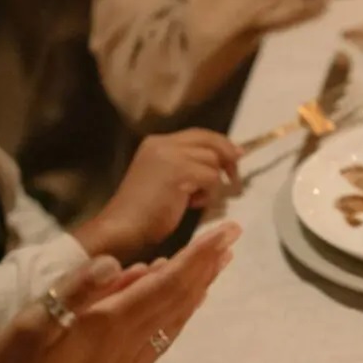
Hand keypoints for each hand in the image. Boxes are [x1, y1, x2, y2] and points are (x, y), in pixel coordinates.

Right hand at [0, 224, 238, 362]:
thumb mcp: (29, 326)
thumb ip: (74, 292)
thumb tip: (115, 262)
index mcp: (109, 323)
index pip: (166, 282)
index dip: (199, 255)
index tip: (227, 231)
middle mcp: (128, 343)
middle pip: (180, 297)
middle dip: (208, 264)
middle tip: (234, 236)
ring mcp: (128, 362)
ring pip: (176, 318)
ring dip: (200, 288)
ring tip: (218, 264)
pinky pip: (164, 339)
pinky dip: (181, 316)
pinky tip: (185, 309)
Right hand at [76, 130, 240, 262]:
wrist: (124, 227)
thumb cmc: (145, 212)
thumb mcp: (167, 179)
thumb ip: (187, 164)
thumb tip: (223, 159)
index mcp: (156, 143)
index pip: (198, 134)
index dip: (221, 143)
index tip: (237, 154)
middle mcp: (162, 143)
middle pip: (209, 140)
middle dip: (228, 156)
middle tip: (234, 177)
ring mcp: (169, 155)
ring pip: (213, 160)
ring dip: (211, 183)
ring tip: (193, 199)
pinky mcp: (178, 171)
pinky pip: (211, 177)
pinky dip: (208, 194)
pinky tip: (191, 204)